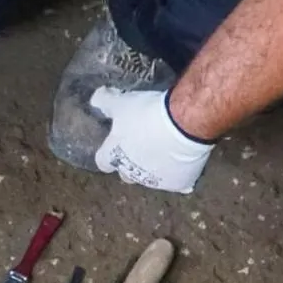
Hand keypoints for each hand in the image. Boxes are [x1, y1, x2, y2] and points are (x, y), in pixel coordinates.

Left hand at [91, 86, 213, 193]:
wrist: (183, 124)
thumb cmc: (147, 114)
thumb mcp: (122, 103)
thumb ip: (105, 102)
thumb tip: (95, 99)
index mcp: (114, 156)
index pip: (103, 161)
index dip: (108, 153)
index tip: (117, 144)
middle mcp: (132, 173)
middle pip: (127, 175)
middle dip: (132, 164)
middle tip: (144, 146)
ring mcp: (155, 181)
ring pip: (152, 179)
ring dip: (156, 169)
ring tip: (168, 150)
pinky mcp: (178, 183)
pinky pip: (179, 183)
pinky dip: (181, 175)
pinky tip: (187, 164)